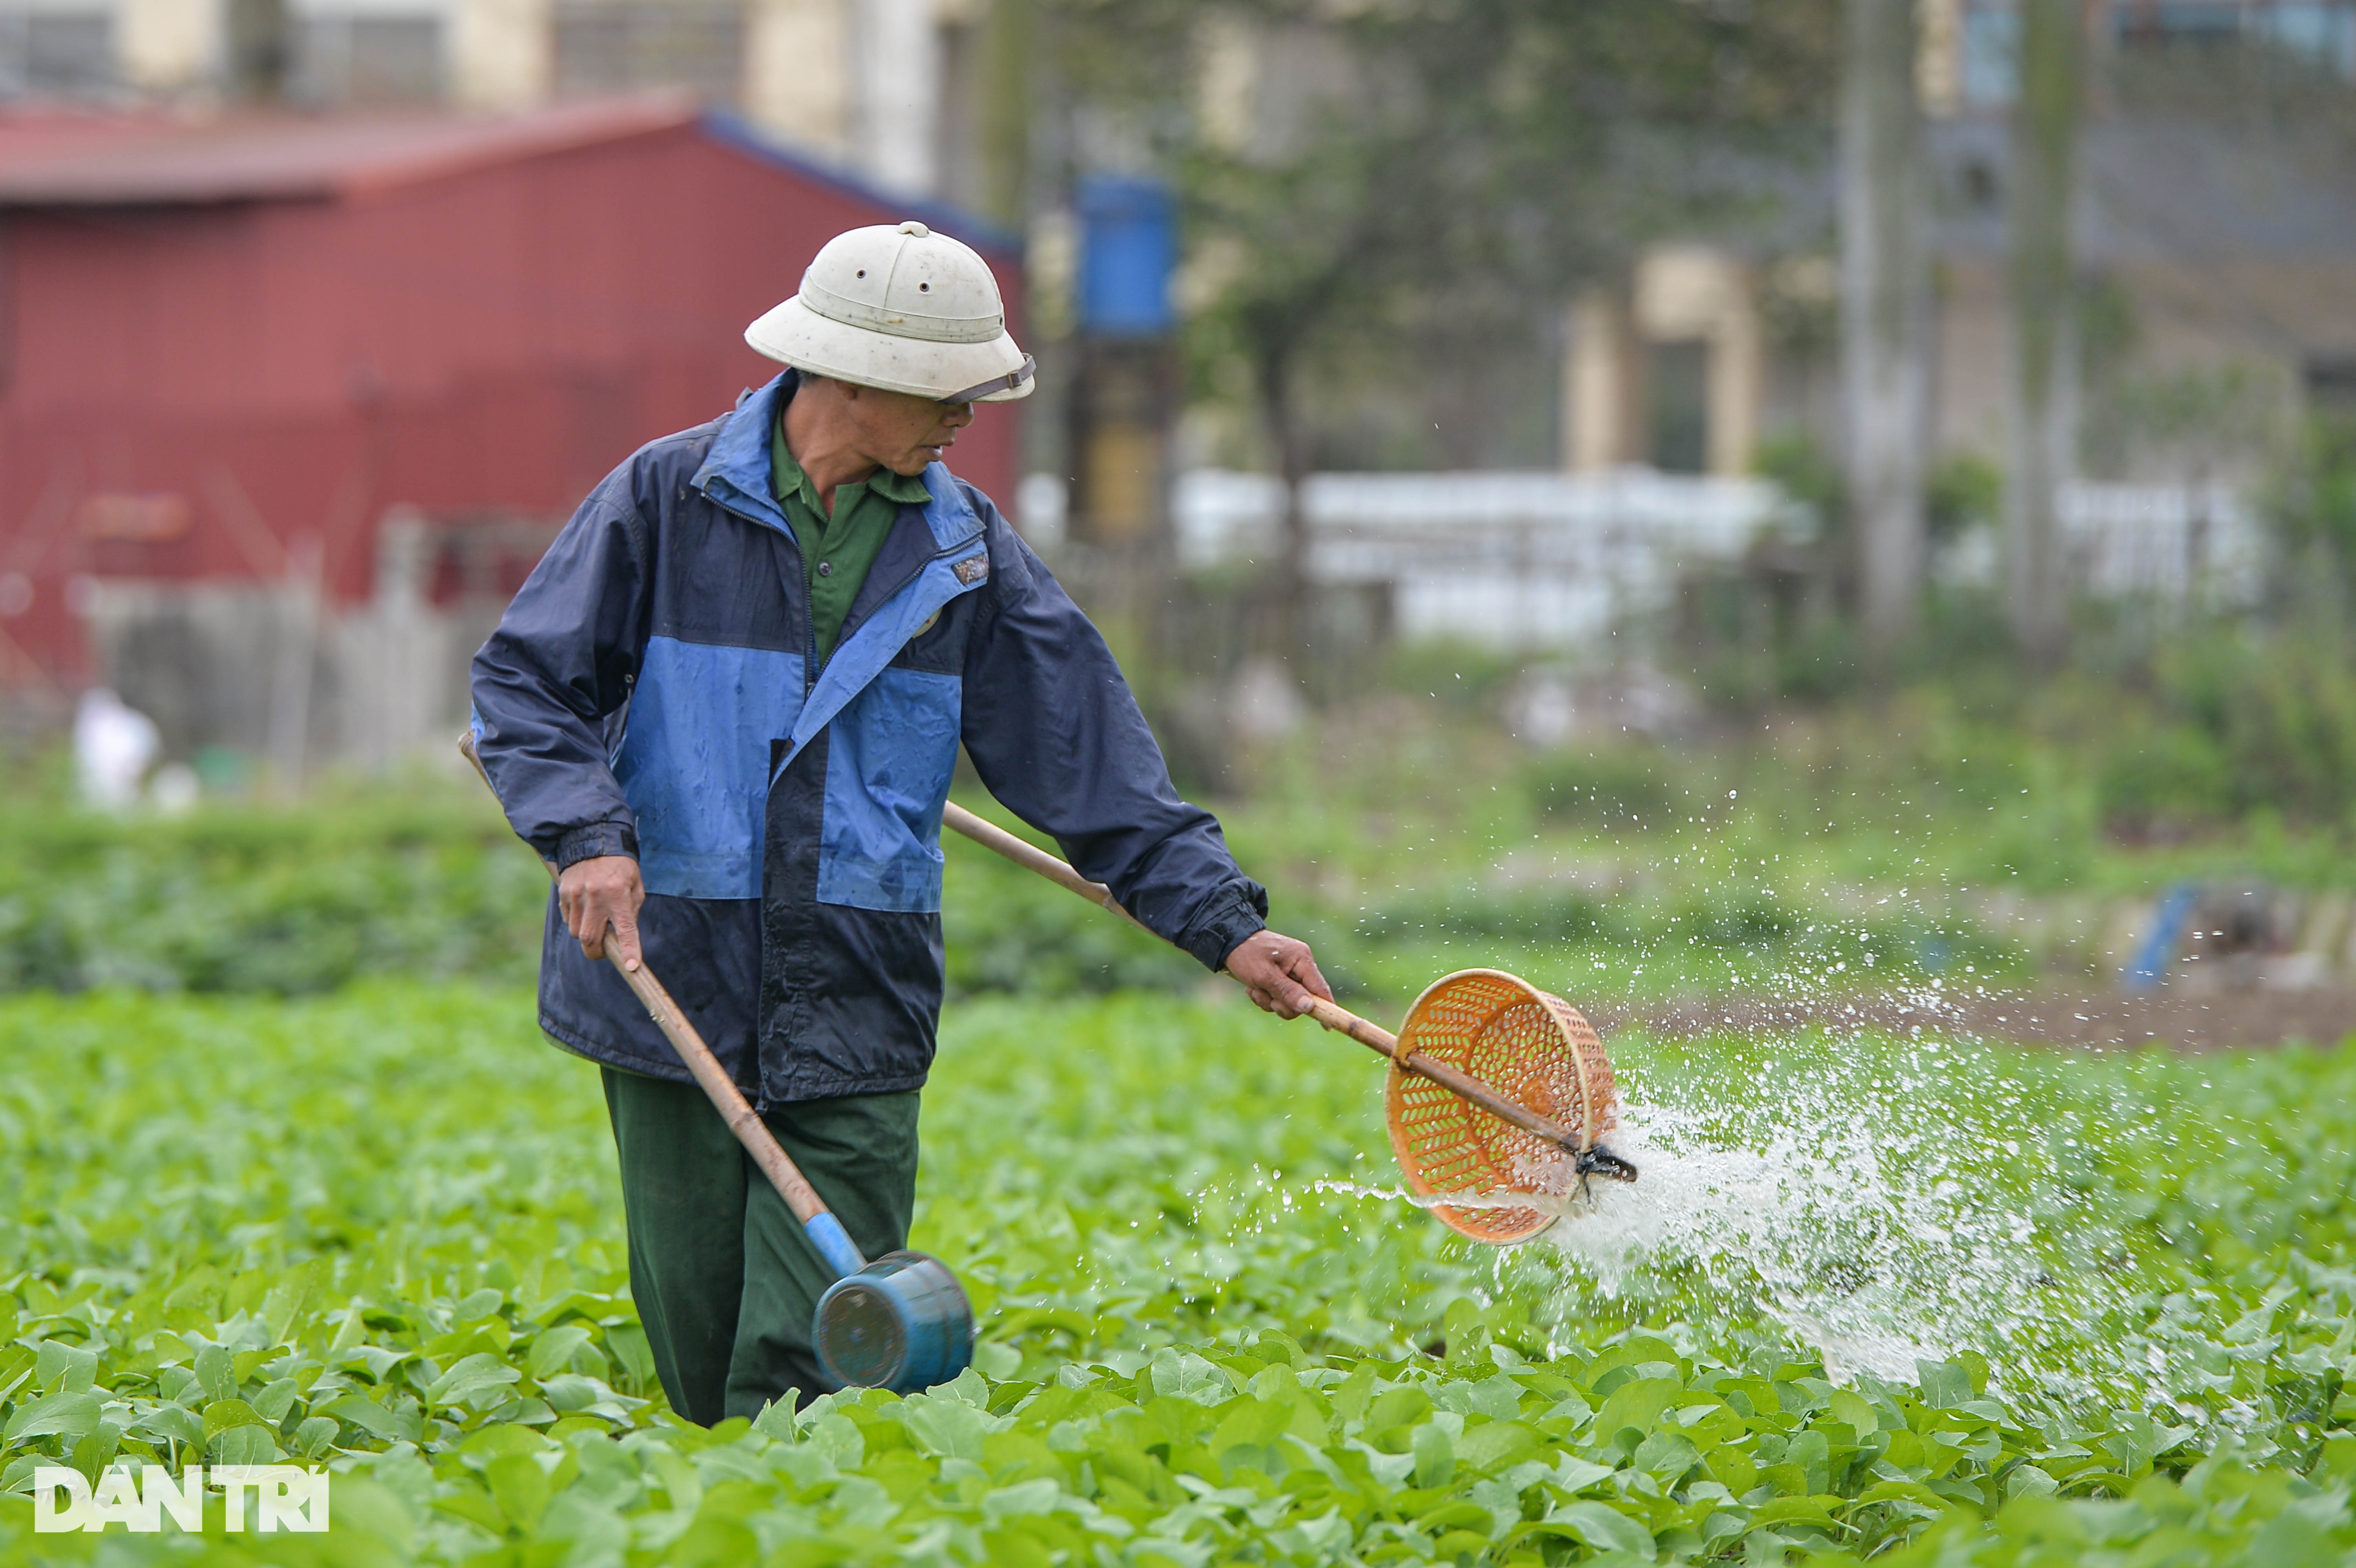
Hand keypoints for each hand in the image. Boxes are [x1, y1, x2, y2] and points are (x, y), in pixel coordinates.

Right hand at [558, 855, 644, 969]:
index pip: (625, 928)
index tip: (632, 966)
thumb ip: (632, 911)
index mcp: (619, 894)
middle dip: (596, 952)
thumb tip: (623, 937)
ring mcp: (576, 895)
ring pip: (576, 931)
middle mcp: (596, 896)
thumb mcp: (635, 885)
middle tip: (603, 951)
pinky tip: (585, 909)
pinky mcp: (564, 893)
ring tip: (595, 921)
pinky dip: (576, 921)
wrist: (593, 840)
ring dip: (586, 935)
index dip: (629, 949)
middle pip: (589, 938)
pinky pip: (567, 918)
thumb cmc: (620, 866)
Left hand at [1224, 930, 1332, 1019]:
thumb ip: (1288, 991)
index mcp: (1301, 958)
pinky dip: (1265, 997)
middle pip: (1303, 999)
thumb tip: (1309, 1007)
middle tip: (1266, 997)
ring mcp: (1290, 972)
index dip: (1325, 1007)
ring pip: (1288, 1002)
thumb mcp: (1264, 975)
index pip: (1320, 988)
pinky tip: (1252, 988)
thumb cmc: (1246, 954)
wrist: (1227, 942)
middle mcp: (1299, 965)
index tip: (1327, 1027)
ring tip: (1255, 989)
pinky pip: (1278, 998)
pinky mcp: (1279, 979)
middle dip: (1282, 1004)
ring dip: (1270, 1001)